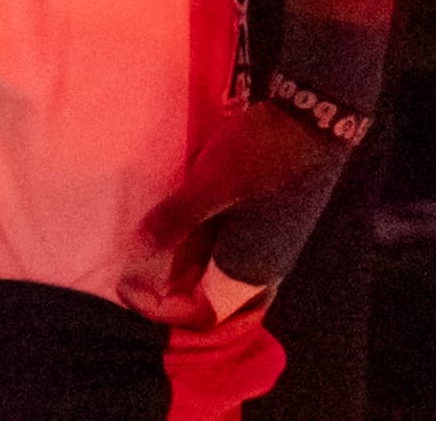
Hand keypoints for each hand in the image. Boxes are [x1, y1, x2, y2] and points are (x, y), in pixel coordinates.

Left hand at [125, 101, 352, 319]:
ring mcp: (265, 245)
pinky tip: (175, 223)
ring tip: (144, 245)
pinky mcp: (264, 222)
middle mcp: (260, 266)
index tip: (124, 286)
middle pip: (209, 300)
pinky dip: (195, 246)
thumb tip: (139, 250)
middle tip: (130, 271)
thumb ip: (178, 218)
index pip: (202, 313)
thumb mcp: (212, 183)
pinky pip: (224, 250)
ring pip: (216, 274)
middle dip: (167, 292)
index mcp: (248, 268)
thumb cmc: (263, 154)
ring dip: (180, 268)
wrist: (312, 121)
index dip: (160, 308)